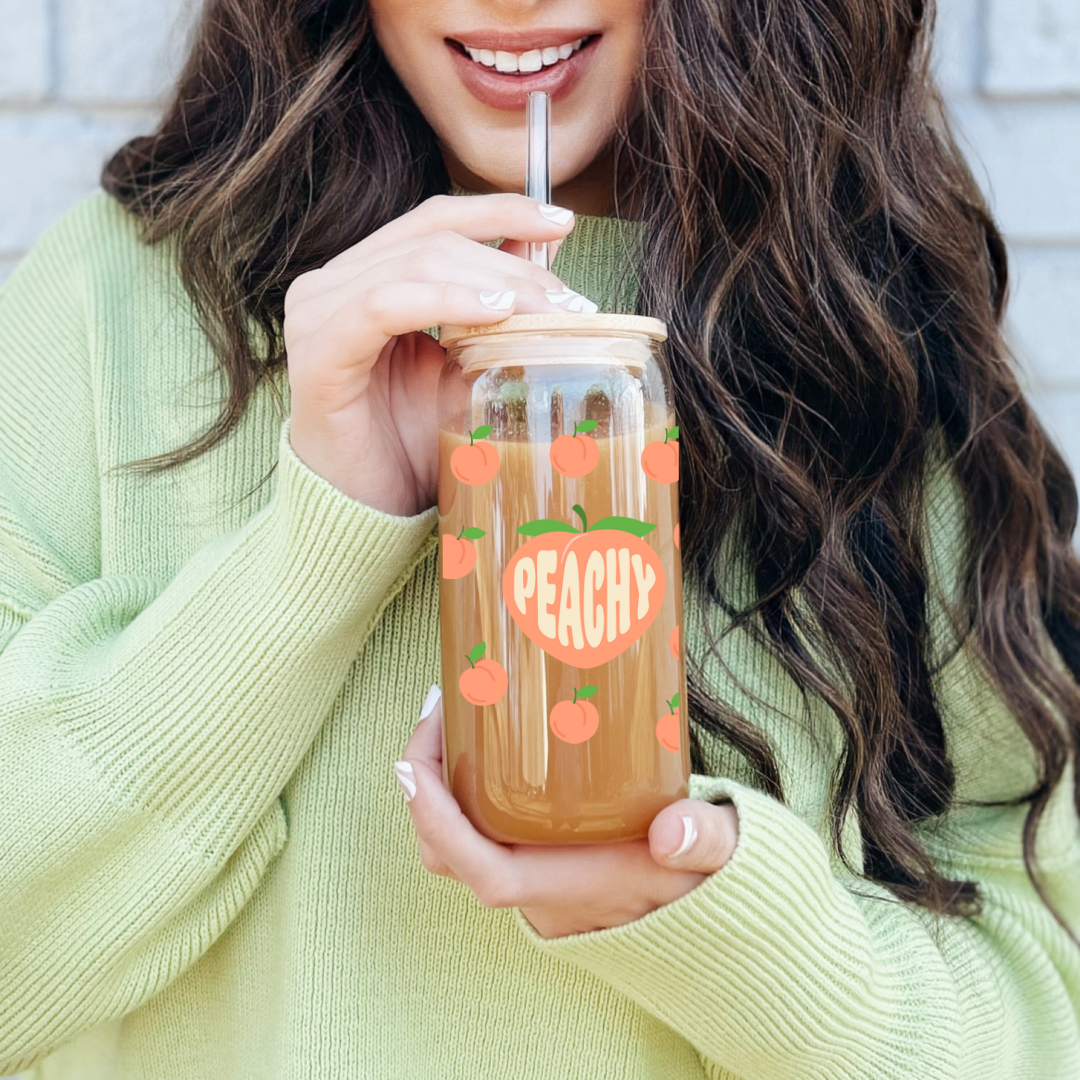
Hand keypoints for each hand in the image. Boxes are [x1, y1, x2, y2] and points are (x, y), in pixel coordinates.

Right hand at [283, 194, 584, 515]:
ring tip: (546, 310)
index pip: (433, 220)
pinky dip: (445, 301)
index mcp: (361, 279)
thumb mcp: (462, 366)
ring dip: (492, 282)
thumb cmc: (408, 444)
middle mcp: (330, 285)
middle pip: (432, 238)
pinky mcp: (318, 354)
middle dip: (510, 262)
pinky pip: (384, 306)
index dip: (499, 210)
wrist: (364, 511)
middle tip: (568, 299)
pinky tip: (494, 316)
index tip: (561, 222)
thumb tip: (547, 260)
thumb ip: (490, 311)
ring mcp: (317, 315)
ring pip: (416, 264)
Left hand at [394, 690, 739, 939]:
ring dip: (442, 783)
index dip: (435, 820)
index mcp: (566, 889)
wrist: (710, 913)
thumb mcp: (714, 853)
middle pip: (448, 850)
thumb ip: (704, 839)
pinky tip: (490, 741)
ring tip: (457, 714)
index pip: (479, 869)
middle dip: (424, 784)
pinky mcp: (537, 863)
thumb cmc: (704, 882)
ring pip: (458, 839)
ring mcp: (532, 880)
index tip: (413, 762)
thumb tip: (673, 831)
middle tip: (441, 708)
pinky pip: (481, 830)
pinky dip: (467, 789)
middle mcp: (536, 891)